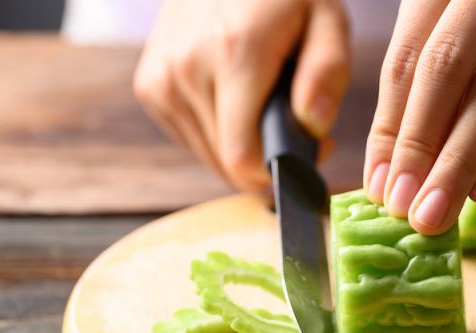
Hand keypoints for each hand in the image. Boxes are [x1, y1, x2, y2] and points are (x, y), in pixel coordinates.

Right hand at [134, 0, 349, 191]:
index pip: (242, 157)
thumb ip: (326, 74)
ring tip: (265, 108)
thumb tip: (313, 129)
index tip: (310, 150)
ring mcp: (161, 80)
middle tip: (296, 125)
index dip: (280, 169)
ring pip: (207, 156)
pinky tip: (235, 102)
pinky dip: (217, 133)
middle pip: (226, 163)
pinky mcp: (149, 87)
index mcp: (234, 55)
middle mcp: (187, 70)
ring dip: (240, 148)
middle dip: (266, 159)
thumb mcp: (326, 20)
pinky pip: (190, 138)